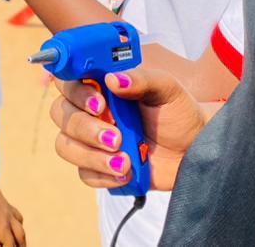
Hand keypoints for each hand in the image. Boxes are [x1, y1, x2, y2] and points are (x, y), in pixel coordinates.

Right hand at [0, 177, 25, 246]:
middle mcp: (4, 206)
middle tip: (17, 242)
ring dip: (19, 244)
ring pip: (19, 234)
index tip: (9, 227)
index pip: (8, 209)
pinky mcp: (2, 229)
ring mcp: (5, 217)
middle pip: (18, 221)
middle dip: (18, 232)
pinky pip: (10, 244)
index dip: (10, 219)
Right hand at [50, 68, 206, 192]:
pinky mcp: (98, 166)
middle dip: (85, 128)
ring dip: (91, 155)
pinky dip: (102, 175)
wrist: (194, 148)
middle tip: (116, 137)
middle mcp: (89, 110)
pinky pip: (83, 173)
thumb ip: (141, 79)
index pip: (68, 80)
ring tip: (125, 161)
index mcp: (100, 85)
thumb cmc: (177, 111)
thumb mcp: (166, 88)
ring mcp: (91, 140)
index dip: (75, 91)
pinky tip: (126, 172)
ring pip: (65, 145)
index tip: (99, 103)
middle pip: (60, 113)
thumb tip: (113, 79)